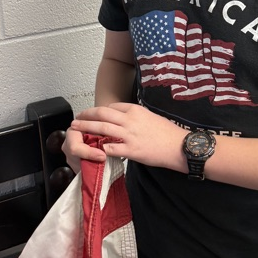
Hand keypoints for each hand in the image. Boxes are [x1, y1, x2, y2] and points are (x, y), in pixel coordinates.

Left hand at [69, 103, 185, 171]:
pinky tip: (92, 150)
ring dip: (86, 127)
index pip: (112, 106)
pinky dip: (100, 148)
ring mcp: (130, 135)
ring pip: (102, 128)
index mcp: (136, 110)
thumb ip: (136, 117)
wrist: (181, 147)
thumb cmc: (169, 133)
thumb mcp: (151, 117)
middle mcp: (130, 120)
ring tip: (76, 129)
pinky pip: (111, 148)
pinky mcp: (131, 150)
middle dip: (86, 115)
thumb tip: (125, 119)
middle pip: (102, 113)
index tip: (93, 114)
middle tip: (77, 118)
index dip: (99, 111)